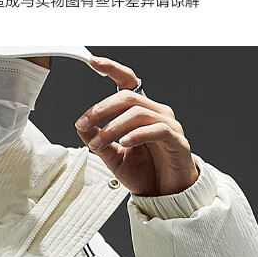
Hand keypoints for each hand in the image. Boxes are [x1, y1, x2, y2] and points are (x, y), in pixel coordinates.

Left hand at [75, 55, 199, 197]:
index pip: (128, 83)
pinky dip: (137, 134)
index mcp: (141, 112)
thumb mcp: (113, 157)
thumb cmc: (144, 173)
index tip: (93, 62)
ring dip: (112, 127)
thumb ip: (98, 140)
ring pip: (138, 113)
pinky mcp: (176, 141)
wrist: (165, 194)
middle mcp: (156, 112)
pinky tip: (123, 143)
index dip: (112, 69)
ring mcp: (168, 125)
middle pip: (127, 97)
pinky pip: (157, 130)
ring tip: (97, 144)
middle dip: (101, 109)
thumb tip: (80, 125)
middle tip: (82, 123)